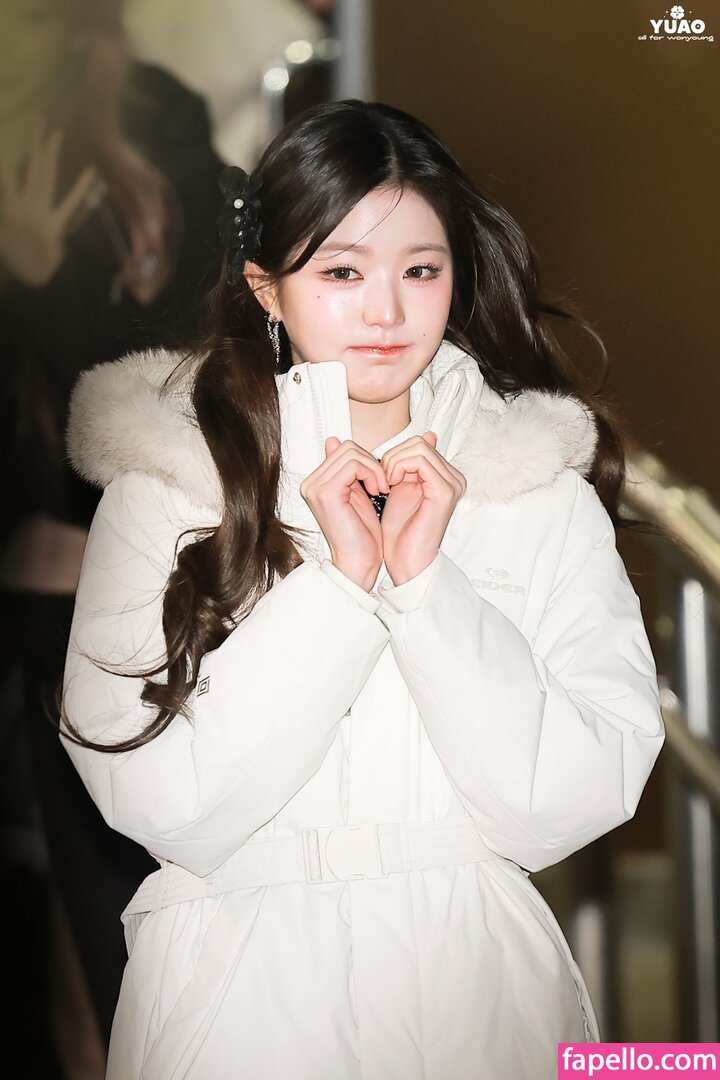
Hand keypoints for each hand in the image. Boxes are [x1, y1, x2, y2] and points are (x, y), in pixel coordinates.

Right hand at [0, 122, 97, 287]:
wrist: (29, 279)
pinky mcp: (54, 226)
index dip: (4, 154)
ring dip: (50, 154)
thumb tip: (6, 190)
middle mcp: (21, 205)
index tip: (5, 132)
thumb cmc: (16, 256)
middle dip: (33, 142)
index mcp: (7, 206)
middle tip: (38, 119)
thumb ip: (1, 216)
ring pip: (44, 177)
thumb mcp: (2, 234)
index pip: (5, 172)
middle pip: (28, 167)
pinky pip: (69, 203)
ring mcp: (38, 214)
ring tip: (56, 133)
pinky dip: (80, 188)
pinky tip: (91, 172)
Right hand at [300, 437, 388, 590]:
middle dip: (372, 462)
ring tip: (382, 488)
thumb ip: (348, 469)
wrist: (359, 563)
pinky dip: (372, 473)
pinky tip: (378, 490)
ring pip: (351, 453)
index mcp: (316, 483)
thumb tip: (334, 441)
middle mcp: (311, 484)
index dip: (367, 461)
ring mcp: (315, 488)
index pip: (342, 450)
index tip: (380, 480)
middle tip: (384, 483)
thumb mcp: (357, 494)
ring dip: (374, 468)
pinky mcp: (326, 493)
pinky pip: (354, 465)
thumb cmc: (361, 536)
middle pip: (346, 447)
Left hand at [380, 432, 465, 584]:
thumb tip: (421, 436)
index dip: (395, 455)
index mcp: (445, 476)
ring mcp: (452, 483)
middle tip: (383, 479)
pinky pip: (420, 461)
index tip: (383, 475)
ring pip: (418, 447)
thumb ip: (407, 462)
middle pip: (419, 442)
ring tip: (386, 484)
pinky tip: (390, 485)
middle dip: (393, 456)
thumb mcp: (399, 487)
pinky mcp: (445, 491)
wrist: (405, 560)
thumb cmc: (401, 532)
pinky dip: (398, 468)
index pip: (420, 443)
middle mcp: (453, 478)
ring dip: (393, 462)